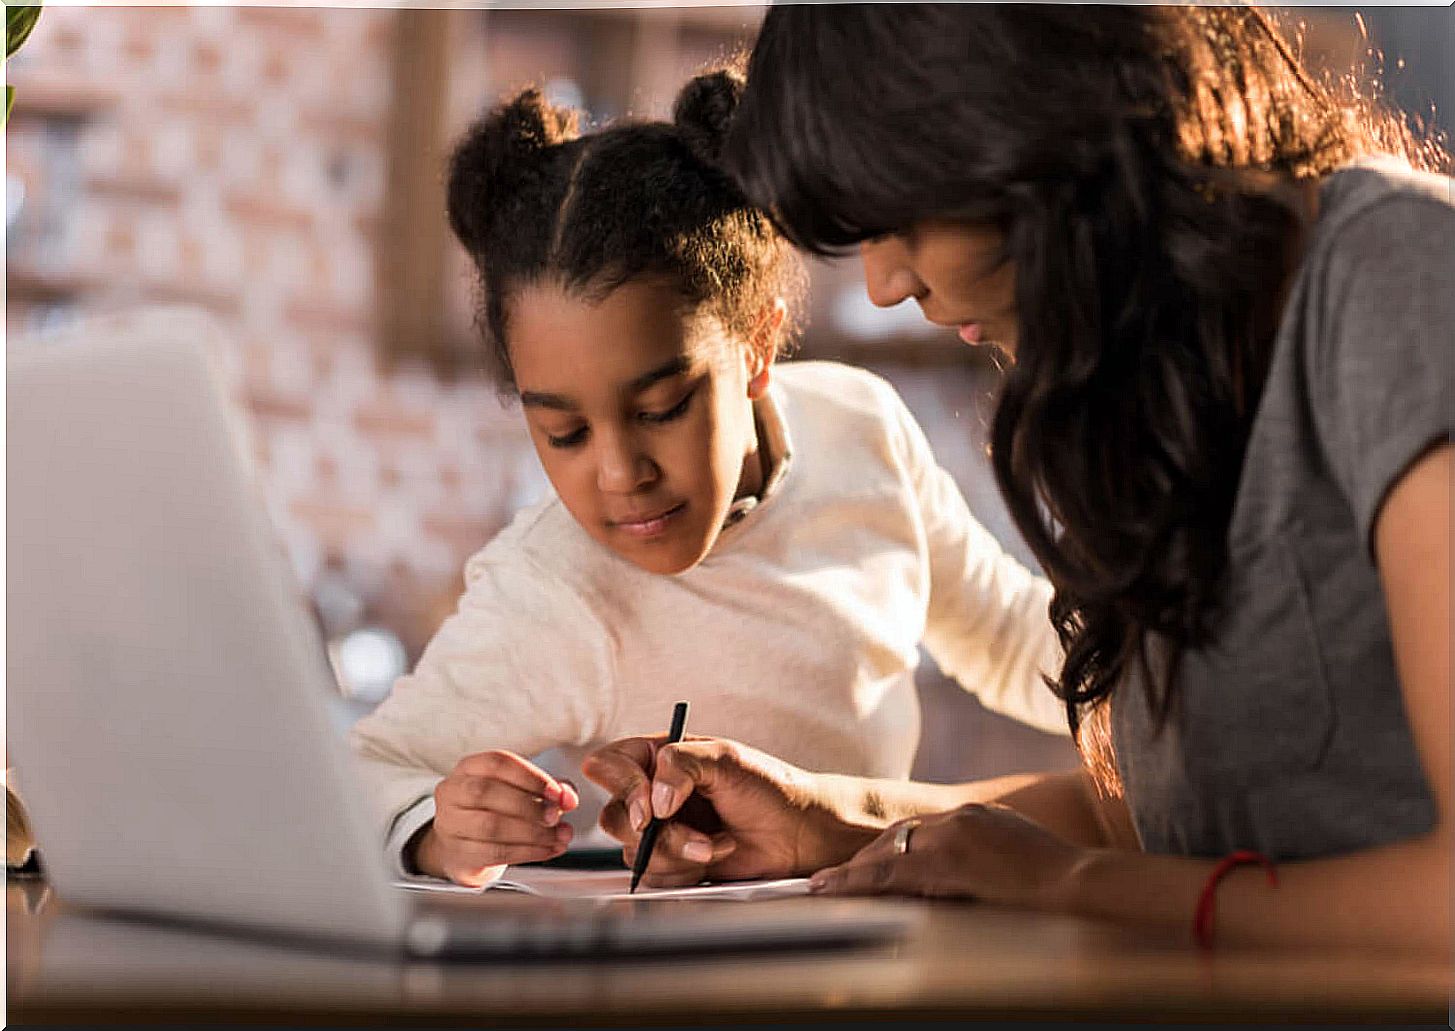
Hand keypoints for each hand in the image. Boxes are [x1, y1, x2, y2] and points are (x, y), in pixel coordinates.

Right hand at [411, 750, 578, 886]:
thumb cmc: (496, 811)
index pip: (497, 762)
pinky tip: (548, 850)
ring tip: (558, 836)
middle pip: (486, 792)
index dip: (530, 776)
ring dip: (532, 833)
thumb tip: (569, 796)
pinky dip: (527, 852)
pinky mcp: (457, 854)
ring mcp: (449, 824)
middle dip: (528, 805)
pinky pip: (493, 853)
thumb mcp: (521, 792)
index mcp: (469, 767)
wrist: (462, 848)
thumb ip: (550, 790)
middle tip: (556, 816)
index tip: (557, 792)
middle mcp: (453, 792)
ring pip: (490, 826)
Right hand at [582, 735, 876, 887]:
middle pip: (614, 817)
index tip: (655, 807)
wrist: (797, 833)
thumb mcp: (725, 759)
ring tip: (716, 844)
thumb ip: (681, 764)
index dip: (624, 788)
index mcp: (658, 757)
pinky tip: (714, 858)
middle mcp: (652, 793)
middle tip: (699, 836)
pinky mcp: (670, 862)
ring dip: (679, 854)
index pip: (608, 766)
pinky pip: (652, 877)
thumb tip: (654, 800)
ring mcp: (659, 831)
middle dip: (660, 834)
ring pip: (632, 853)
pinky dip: (684, 872)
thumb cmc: (767, 786)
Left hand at [807, 802, 1085, 907]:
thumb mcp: (1019, 854)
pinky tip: (834, 888)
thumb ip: (989, 853)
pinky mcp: (947, 860)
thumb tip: (971, 872)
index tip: (870, 860)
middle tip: (836, 877)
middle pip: (898, 834)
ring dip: (855, 870)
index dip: (890, 846)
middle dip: (867, 857)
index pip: (921, 828)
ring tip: (825, 886)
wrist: (1077, 883)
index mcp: (976, 815)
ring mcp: (951, 835)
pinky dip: (858, 881)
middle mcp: (959, 817)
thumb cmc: (1060, 880)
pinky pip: (891, 872)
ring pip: (888, 850)